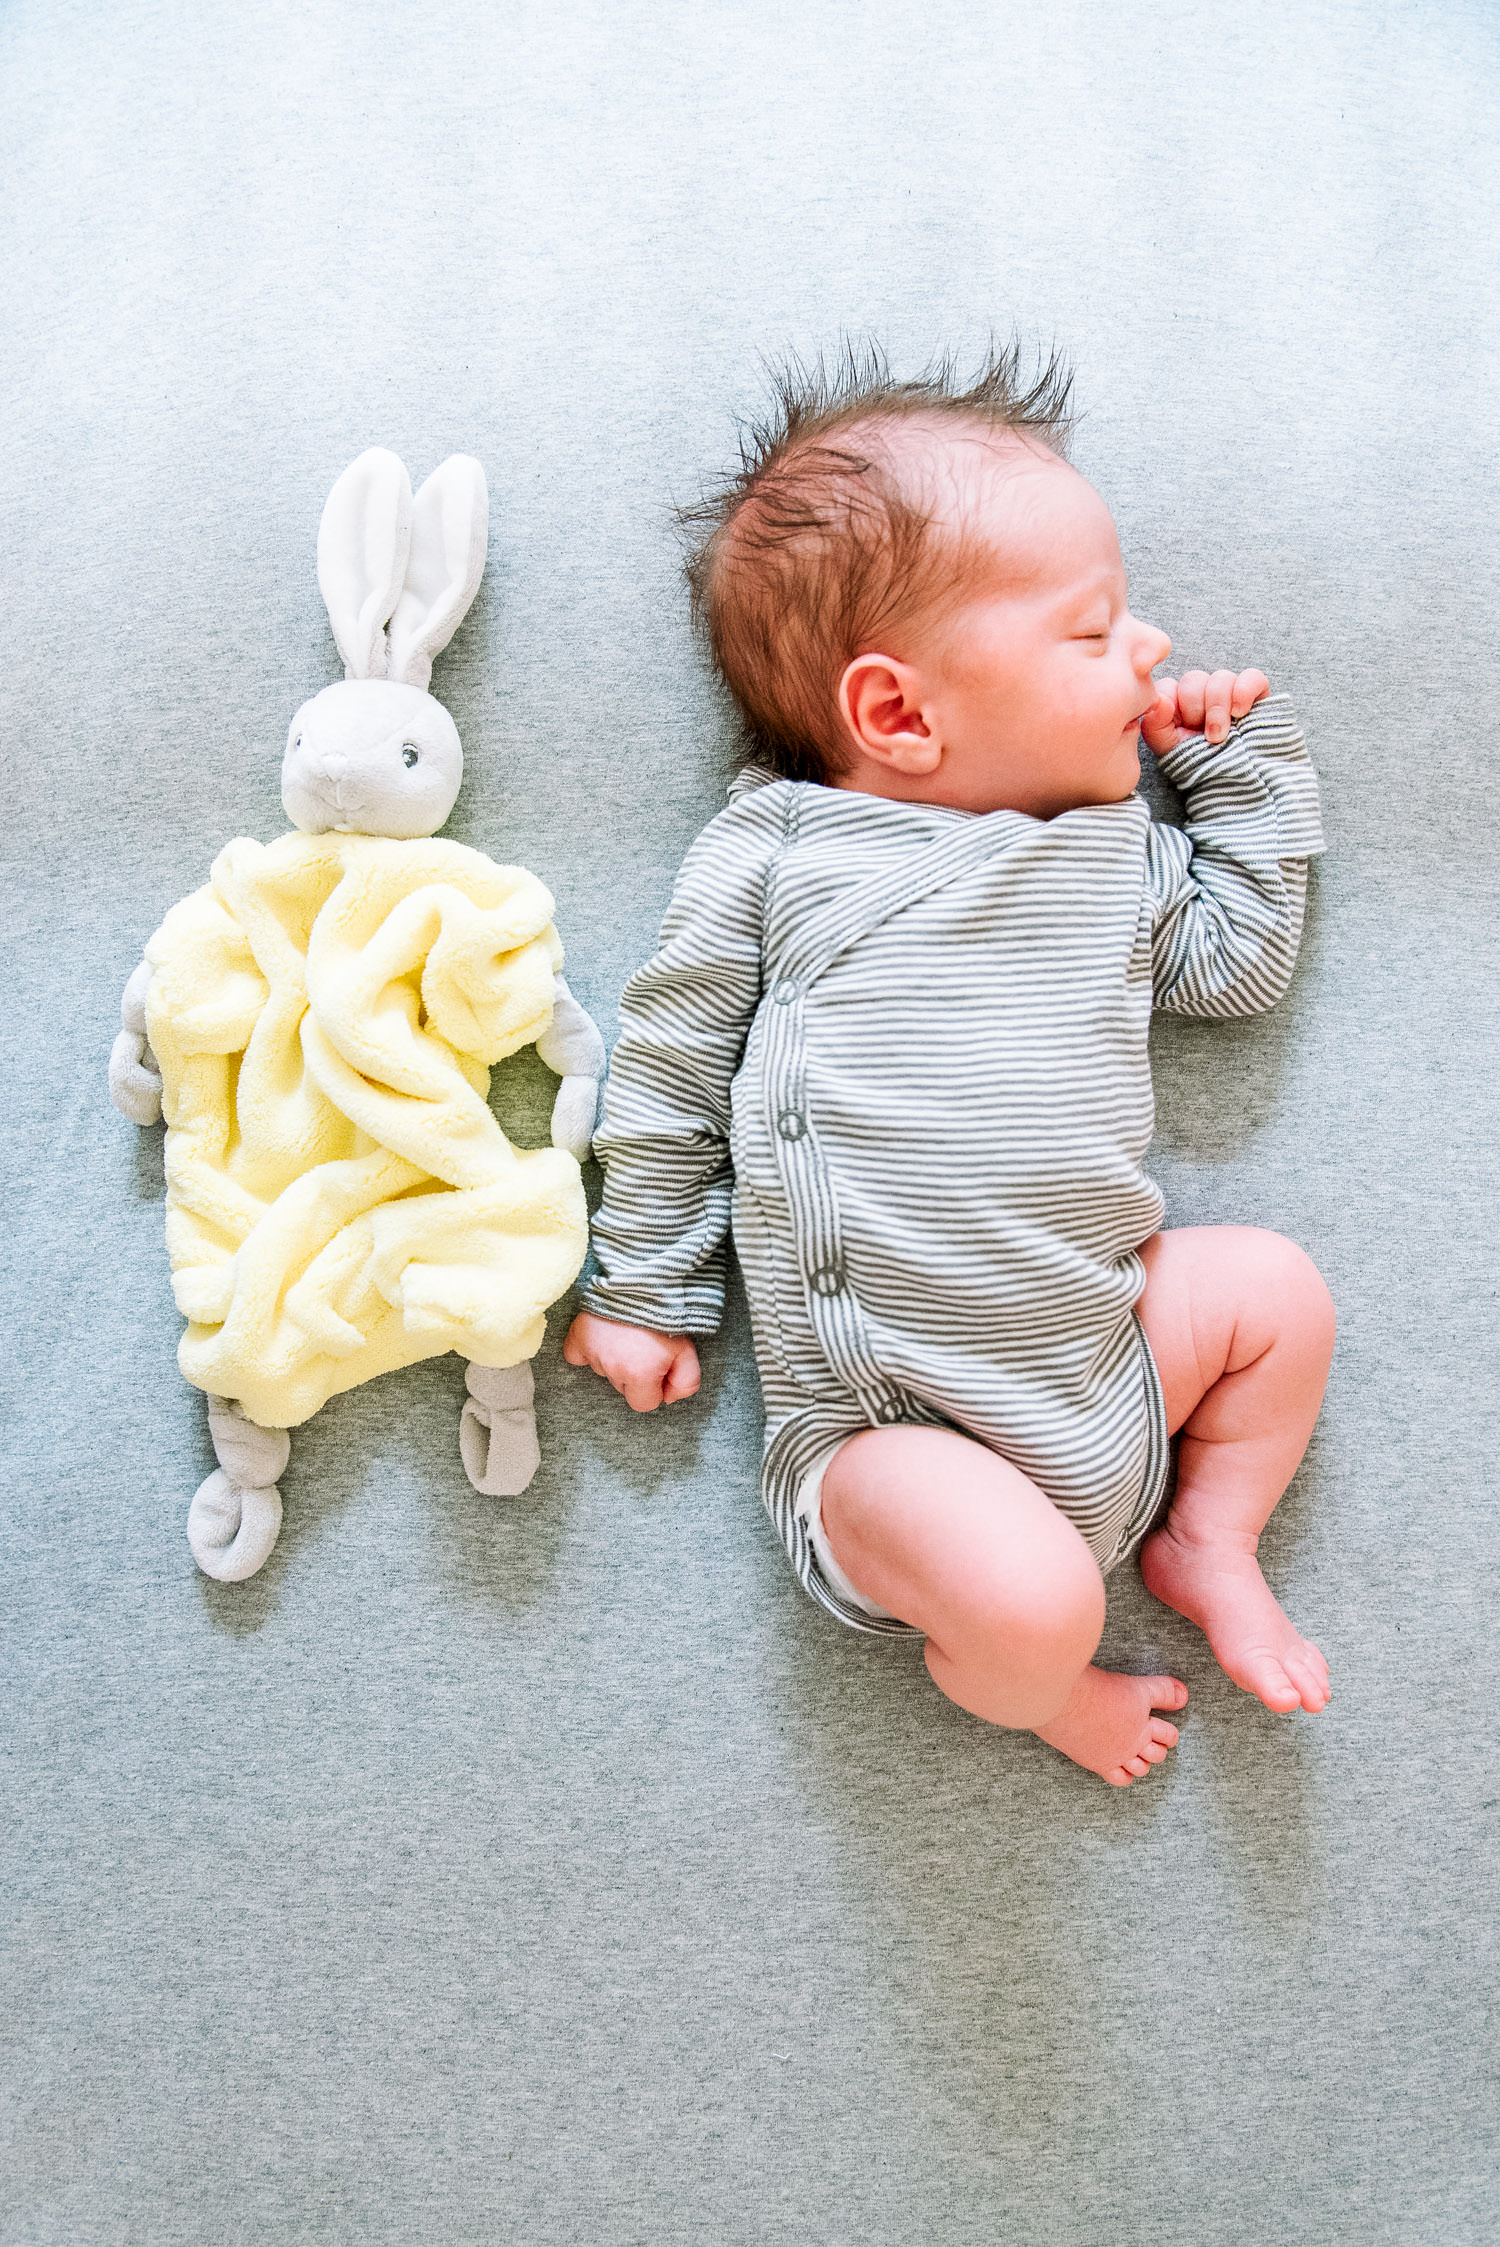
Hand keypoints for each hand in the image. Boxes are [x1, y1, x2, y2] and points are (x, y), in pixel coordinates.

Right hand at [562, 1312, 700, 1410]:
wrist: (644, 1279)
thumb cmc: (667, 1315)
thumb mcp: (688, 1351)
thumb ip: (685, 1383)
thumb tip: (669, 1398)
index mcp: (639, 1375)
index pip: (644, 1404)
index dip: (655, 1387)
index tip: (659, 1366)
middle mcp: (611, 1368)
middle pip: (623, 1387)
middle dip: (635, 1373)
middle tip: (646, 1345)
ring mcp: (592, 1352)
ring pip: (604, 1370)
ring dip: (615, 1358)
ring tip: (628, 1333)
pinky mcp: (577, 1336)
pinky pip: (576, 1356)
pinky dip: (587, 1351)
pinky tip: (602, 1339)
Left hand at [1140, 668, 1269, 754]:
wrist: (1232, 778)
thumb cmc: (1198, 762)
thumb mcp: (1169, 749)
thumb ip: (1155, 725)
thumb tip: (1161, 701)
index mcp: (1175, 701)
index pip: (1168, 685)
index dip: (1173, 704)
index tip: (1180, 727)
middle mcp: (1200, 691)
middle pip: (1194, 679)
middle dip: (1198, 710)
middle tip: (1206, 736)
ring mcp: (1227, 689)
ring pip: (1220, 678)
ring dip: (1219, 708)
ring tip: (1221, 734)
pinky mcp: (1254, 690)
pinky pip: (1251, 677)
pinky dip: (1243, 692)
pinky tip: (1239, 713)